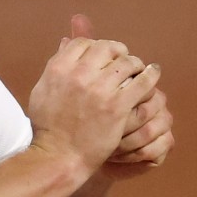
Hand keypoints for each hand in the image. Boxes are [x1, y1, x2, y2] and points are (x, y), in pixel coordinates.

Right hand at [26, 14, 157, 176]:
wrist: (59, 155)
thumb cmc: (48, 127)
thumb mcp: (43, 90)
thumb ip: (56, 65)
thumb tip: (65, 41)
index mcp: (59, 68)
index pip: (83, 43)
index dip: (95, 46)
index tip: (103, 55)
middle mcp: (79, 74)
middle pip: (106, 48)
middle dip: (117, 51)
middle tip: (123, 58)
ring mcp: (100, 90)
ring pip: (126, 62)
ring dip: (135, 63)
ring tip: (139, 68)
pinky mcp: (117, 106)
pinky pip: (142, 82)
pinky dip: (150, 74)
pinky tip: (154, 73)